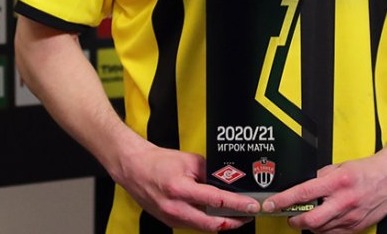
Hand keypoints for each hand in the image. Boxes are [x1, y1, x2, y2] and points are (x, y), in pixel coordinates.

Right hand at [112, 142, 259, 231]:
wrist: (135, 169)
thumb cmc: (159, 162)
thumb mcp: (189, 160)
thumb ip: (210, 171)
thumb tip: (229, 180)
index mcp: (180, 189)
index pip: (216, 201)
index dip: (237, 205)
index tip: (252, 206)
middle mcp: (175, 208)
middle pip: (212, 224)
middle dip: (234, 222)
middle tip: (249, 215)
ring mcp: (172, 218)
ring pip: (204, 228)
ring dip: (222, 224)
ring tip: (237, 215)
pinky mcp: (170, 222)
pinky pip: (195, 226)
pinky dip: (209, 222)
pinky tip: (218, 215)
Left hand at [261, 155, 386, 233]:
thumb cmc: (367, 171)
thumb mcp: (339, 167)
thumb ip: (320, 177)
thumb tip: (302, 185)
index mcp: (337, 182)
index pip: (303, 194)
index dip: (284, 201)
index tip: (272, 204)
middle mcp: (343, 201)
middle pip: (310, 220)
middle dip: (294, 220)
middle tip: (289, 215)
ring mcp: (350, 217)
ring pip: (320, 229)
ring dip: (309, 224)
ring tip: (308, 214)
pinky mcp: (356, 227)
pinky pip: (333, 233)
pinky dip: (324, 228)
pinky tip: (324, 219)